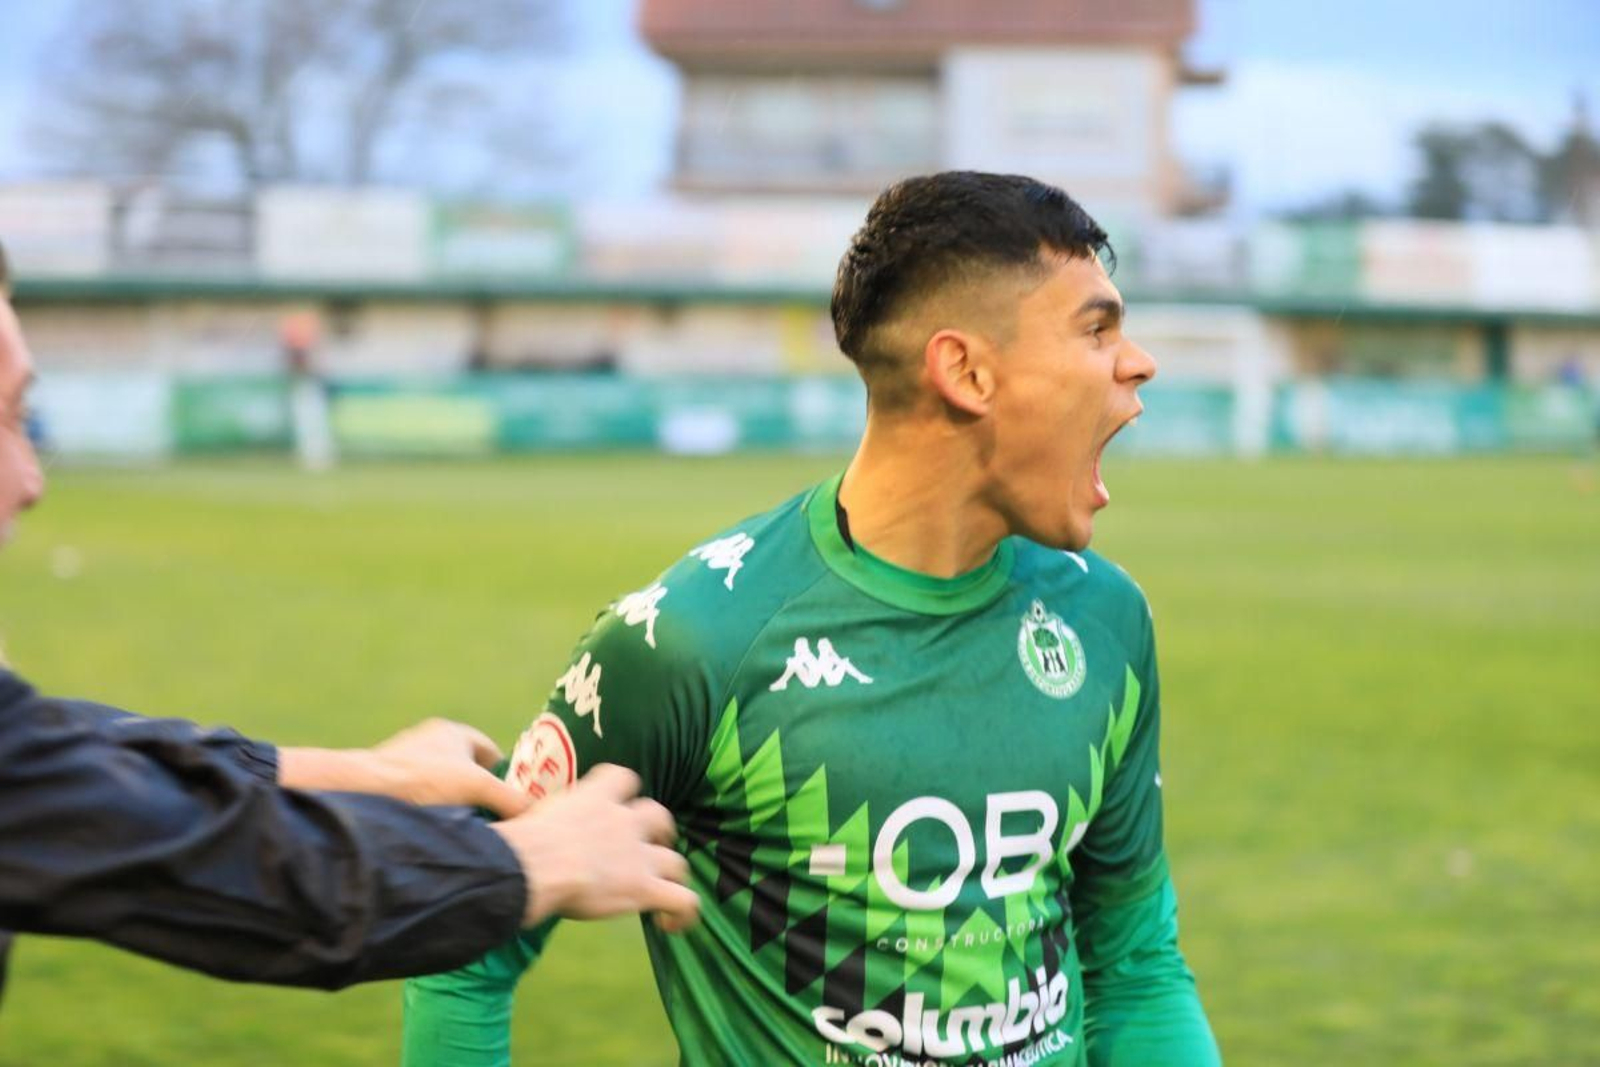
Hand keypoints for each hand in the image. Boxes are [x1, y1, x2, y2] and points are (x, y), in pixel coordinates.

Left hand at [279, 718, 529, 818]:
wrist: (359, 790)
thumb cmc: (421, 781)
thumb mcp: (477, 788)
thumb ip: (511, 800)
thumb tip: (537, 817)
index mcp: (453, 733)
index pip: (490, 751)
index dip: (505, 775)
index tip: (510, 799)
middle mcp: (428, 742)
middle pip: (465, 770)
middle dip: (477, 794)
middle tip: (488, 820)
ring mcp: (405, 761)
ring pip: (440, 786)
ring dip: (451, 806)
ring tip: (458, 831)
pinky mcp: (386, 783)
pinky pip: (417, 798)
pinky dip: (427, 813)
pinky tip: (429, 833)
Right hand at [489, 764, 699, 931]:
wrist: (531, 867)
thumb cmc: (518, 845)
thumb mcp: (531, 819)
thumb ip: (542, 821)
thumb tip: (515, 831)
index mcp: (595, 798)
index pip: (624, 778)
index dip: (626, 792)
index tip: (619, 806)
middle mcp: (624, 821)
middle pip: (659, 816)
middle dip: (660, 831)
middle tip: (650, 848)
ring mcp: (639, 855)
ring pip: (676, 861)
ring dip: (672, 875)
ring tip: (663, 891)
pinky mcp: (645, 888)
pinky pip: (683, 900)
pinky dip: (683, 913)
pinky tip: (669, 926)